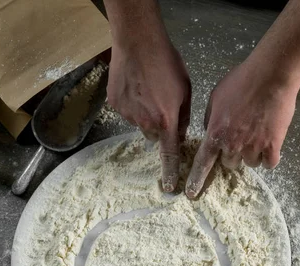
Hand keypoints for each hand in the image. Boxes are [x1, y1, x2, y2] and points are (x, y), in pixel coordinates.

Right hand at [107, 35, 190, 191]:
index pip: (169, 154)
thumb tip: (179, 133)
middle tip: (160, 103)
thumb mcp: (185, 89)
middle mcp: (146, 123)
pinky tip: (135, 85)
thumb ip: (183, 116)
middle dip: (159, 126)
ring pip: (139, 122)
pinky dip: (131, 103)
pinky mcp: (114, 105)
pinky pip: (126, 111)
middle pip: (154, 135)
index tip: (170, 187)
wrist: (138, 43)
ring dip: (144, 113)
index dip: (170, 172)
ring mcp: (127, 115)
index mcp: (167, 121)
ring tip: (147, 89)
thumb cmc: (167, 63)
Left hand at [185, 58, 299, 198]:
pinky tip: (270, 143)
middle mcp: (233, 144)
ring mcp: (254, 146)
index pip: (202, 163)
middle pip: (229, 164)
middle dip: (232, 154)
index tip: (191, 194)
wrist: (271, 76)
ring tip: (257, 134)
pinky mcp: (274, 145)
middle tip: (239, 137)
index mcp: (216, 133)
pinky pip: (269, 163)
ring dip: (251, 154)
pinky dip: (269, 156)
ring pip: (250, 164)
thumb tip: (211, 131)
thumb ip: (210, 119)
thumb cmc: (242, 81)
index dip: (196, 180)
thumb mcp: (215, 97)